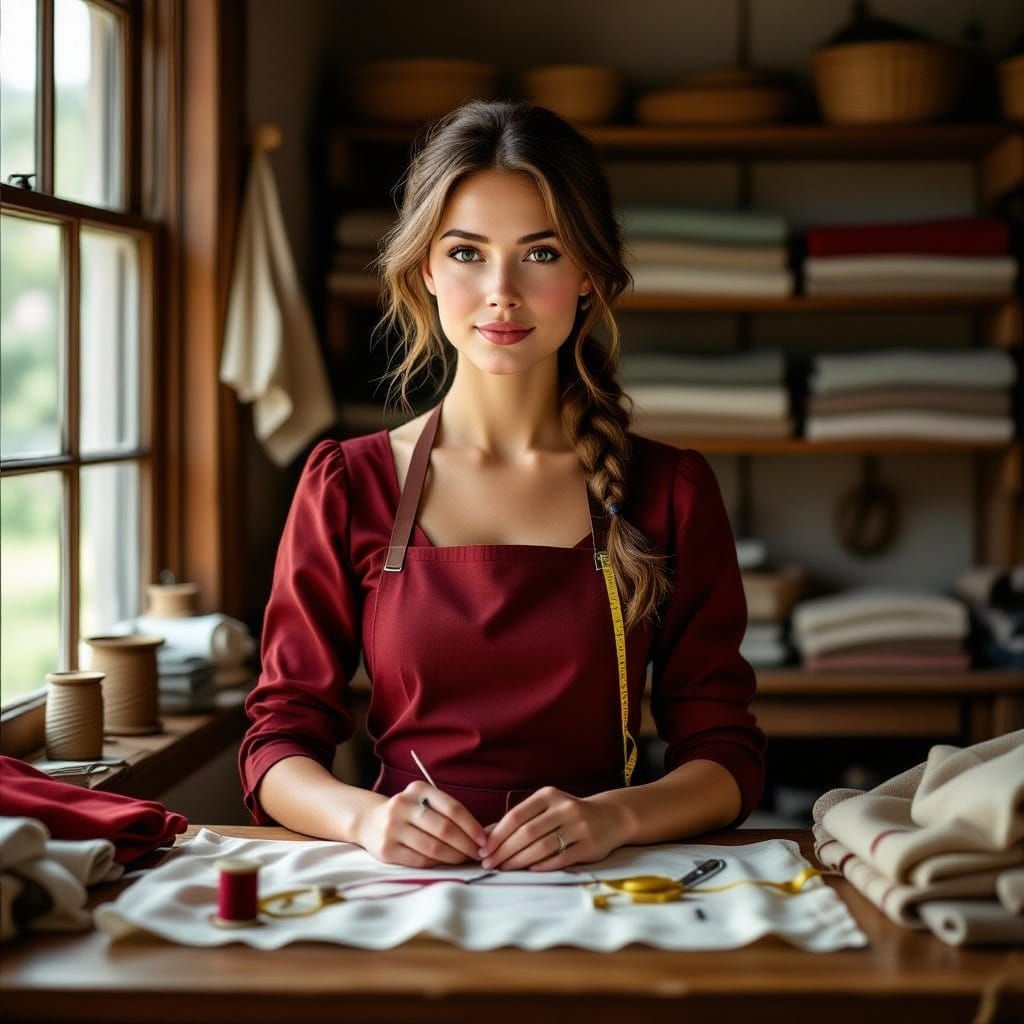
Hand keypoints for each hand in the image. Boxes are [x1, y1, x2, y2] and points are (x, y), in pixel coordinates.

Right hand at [355, 781, 488, 867]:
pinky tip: (446, 864)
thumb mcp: (424, 801)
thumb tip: (480, 834)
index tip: (484, 840)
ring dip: (454, 857)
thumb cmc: (409, 812)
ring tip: (465, 860)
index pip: (452, 808)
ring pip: (433, 847)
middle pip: (444, 829)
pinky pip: (419, 860)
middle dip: (466, 844)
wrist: (370, 821)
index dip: (472, 826)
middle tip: (478, 854)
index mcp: (418, 790)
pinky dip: (437, 864)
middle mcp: (403, 805)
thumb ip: (447, 812)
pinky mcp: (386, 849)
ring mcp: (392, 828)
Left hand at [477, 786, 628, 871]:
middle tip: (489, 863)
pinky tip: (529, 871)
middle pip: (527, 833)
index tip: (483, 849)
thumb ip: (520, 819)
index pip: (516, 815)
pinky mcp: (589, 846)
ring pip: (542, 847)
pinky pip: (560, 859)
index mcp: (549, 795)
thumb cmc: (569, 814)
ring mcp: (578, 827)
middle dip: (504, 851)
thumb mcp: (547, 808)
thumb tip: (486, 834)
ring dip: (519, 861)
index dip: (497, 834)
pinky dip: (542, 866)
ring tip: (504, 869)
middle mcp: (564, 808)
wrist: (611, 817)